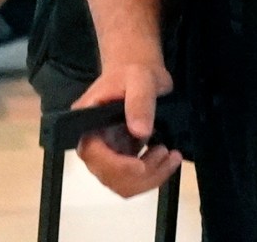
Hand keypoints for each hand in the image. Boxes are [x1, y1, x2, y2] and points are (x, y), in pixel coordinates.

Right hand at [74, 61, 181, 196]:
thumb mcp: (140, 79)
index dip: (116, 165)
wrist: (140, 73)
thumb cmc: (135, 72)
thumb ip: (139, 102)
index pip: (93, 154)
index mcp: (86, 122)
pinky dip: (153, 176)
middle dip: (140, 174)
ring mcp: (107, 153)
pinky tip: (168, 158)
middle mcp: (92, 143)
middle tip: (167, 153)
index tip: (142, 165)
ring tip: (170, 156)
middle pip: (108, 176)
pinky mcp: (122, 158)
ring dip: (149, 178)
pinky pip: (133, 180)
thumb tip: (140, 132)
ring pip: (122, 184)